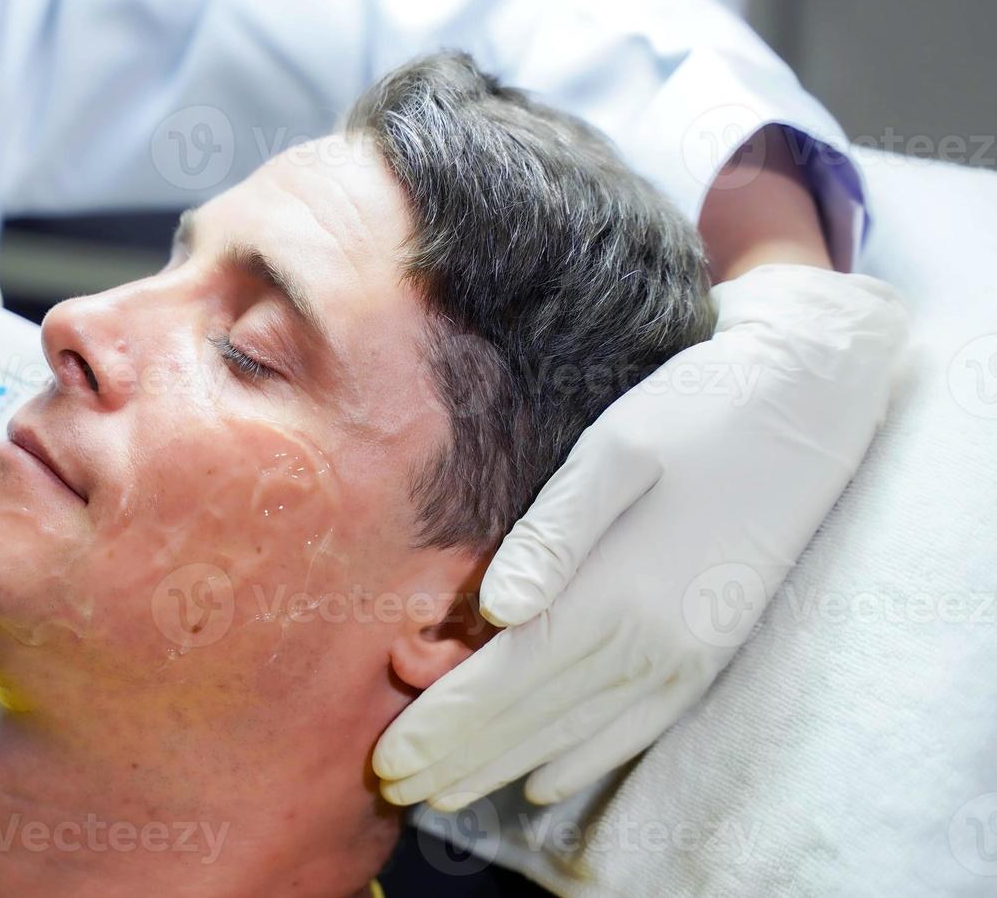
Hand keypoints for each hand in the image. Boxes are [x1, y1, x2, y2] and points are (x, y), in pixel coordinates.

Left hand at [373, 265, 907, 808]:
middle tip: (396, 792)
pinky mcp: (711, 651)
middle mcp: (653, 644)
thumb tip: (494, 611)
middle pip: (532, 720)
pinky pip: (638, 727)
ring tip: (449, 797)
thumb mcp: (617, 448)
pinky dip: (586, 759)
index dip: (443, 727)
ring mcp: (688, 656)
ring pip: (578, 734)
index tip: (387, 763)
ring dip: (506, 768)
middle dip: (458, 760)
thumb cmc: (699, 410)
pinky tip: (548, 779)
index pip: (504, 681)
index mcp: (616, 594)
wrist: (812, 401)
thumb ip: (552, 534)